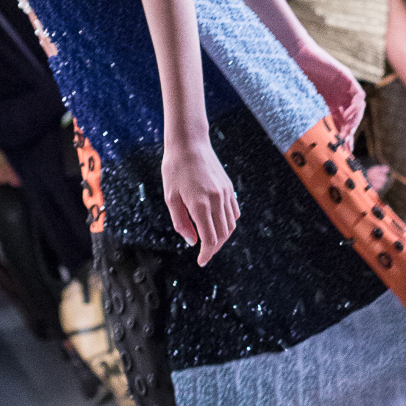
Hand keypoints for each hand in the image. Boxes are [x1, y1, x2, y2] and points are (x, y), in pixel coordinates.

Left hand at [162, 140, 239, 266]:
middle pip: (222, 235)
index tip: (201, 261)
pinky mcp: (228, 187)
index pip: (210, 239)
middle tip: (204, 254)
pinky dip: (229, 223)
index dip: (207, 254)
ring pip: (231, 225)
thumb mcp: (170, 197)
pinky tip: (218, 224)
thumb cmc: (174, 169)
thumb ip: (181, 222)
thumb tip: (192, 241)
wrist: (189, 143)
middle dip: (214, 249)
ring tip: (211, 241)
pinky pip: (234, 212)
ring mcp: (225, 193)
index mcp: (200, 205)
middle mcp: (216, 200)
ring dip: (222, 237)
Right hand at [294, 40, 364, 145]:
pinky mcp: (346, 78)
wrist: (293, 57)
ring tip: (346, 133)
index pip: (339, 125)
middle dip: (348, 134)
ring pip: (356, 109)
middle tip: (344, 147)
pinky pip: (358, 95)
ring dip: (353, 122)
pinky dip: (356, 107)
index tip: (339, 152)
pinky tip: (348, 116)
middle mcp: (337, 98)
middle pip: (349, 119)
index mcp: (327, 106)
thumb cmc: (293, 80)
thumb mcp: (301, 104)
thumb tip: (309, 143)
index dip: (340, 139)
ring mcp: (343, 88)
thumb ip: (308, 119)